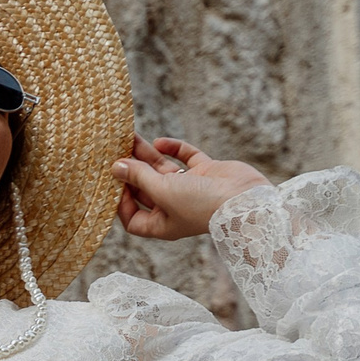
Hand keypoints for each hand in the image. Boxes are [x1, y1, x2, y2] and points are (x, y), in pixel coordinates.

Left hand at [112, 134, 269, 240]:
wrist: (248, 199)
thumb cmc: (202, 204)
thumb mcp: (162, 191)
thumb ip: (139, 177)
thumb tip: (116, 166)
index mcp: (163, 224)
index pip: (133, 218)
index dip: (120, 203)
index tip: (111, 182)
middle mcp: (176, 208)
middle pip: (145, 189)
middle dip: (131, 171)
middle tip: (114, 151)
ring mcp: (192, 189)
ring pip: (163, 170)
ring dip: (147, 155)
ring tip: (129, 136)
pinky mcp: (208, 172)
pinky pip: (187, 158)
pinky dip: (174, 149)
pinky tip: (160, 141)